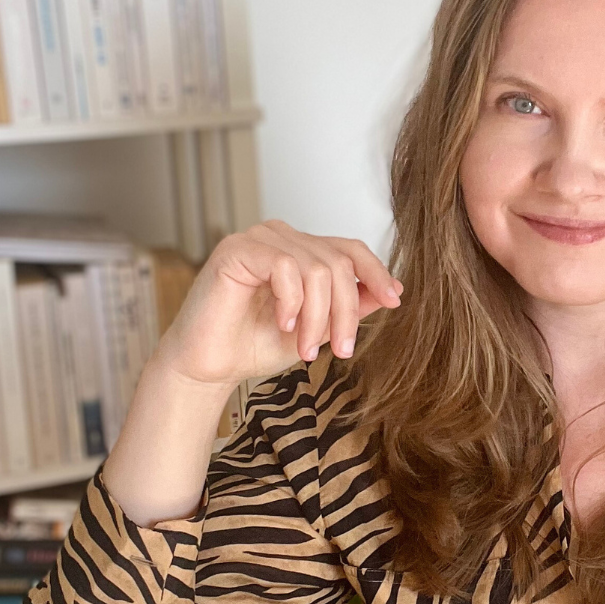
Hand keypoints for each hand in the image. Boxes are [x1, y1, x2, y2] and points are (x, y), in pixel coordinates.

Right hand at [156, 221, 401, 388]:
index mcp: (301, 250)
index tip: (394, 300)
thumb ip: (349, 307)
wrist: (210, 366)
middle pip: (340, 263)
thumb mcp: (318, 328)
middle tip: (342, 350)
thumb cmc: (255, 345)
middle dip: (346, 312)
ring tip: (305, 349)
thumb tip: (390, 292)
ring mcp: (258, 239)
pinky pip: (286, 268)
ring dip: (319, 317)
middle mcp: (282, 237)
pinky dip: (292, 303)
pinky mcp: (237, 249)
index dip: (376, 273)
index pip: (350, 249)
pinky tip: (282, 324)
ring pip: (318, 268)